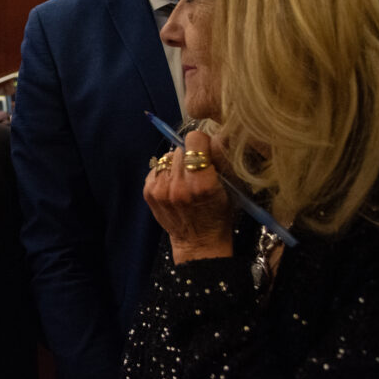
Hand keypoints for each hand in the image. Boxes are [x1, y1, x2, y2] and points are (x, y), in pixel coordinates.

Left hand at [143, 129, 233, 263]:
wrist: (198, 243)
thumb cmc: (219, 215)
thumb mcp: (230, 188)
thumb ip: (221, 160)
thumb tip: (215, 135)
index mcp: (201, 184)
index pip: (195, 140)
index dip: (202, 144)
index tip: (206, 153)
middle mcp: (178, 186)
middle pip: (181, 149)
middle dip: (190, 156)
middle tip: (197, 170)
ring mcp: (160, 190)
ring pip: (167, 157)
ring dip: (176, 164)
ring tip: (186, 179)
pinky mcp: (148, 192)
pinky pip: (157, 168)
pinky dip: (166, 173)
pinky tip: (175, 185)